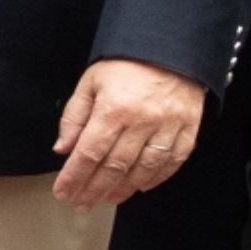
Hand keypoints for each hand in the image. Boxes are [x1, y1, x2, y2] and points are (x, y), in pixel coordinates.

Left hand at [52, 58, 204, 207]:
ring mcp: (168, 126)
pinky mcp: (187, 128)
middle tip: (81, 203)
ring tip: (107, 198)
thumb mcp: (91, 82)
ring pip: (143, 169)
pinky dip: (156, 178)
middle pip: (114, 166)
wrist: (170, 45)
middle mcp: (142, 121)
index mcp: (113, 108)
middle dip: (94, 189)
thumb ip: (74, 116)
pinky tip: (140, 186)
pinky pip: (172, 161)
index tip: (63, 192)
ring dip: (123, 189)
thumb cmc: (127, 63)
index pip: (88, 153)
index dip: (74, 177)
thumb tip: (63, 149)